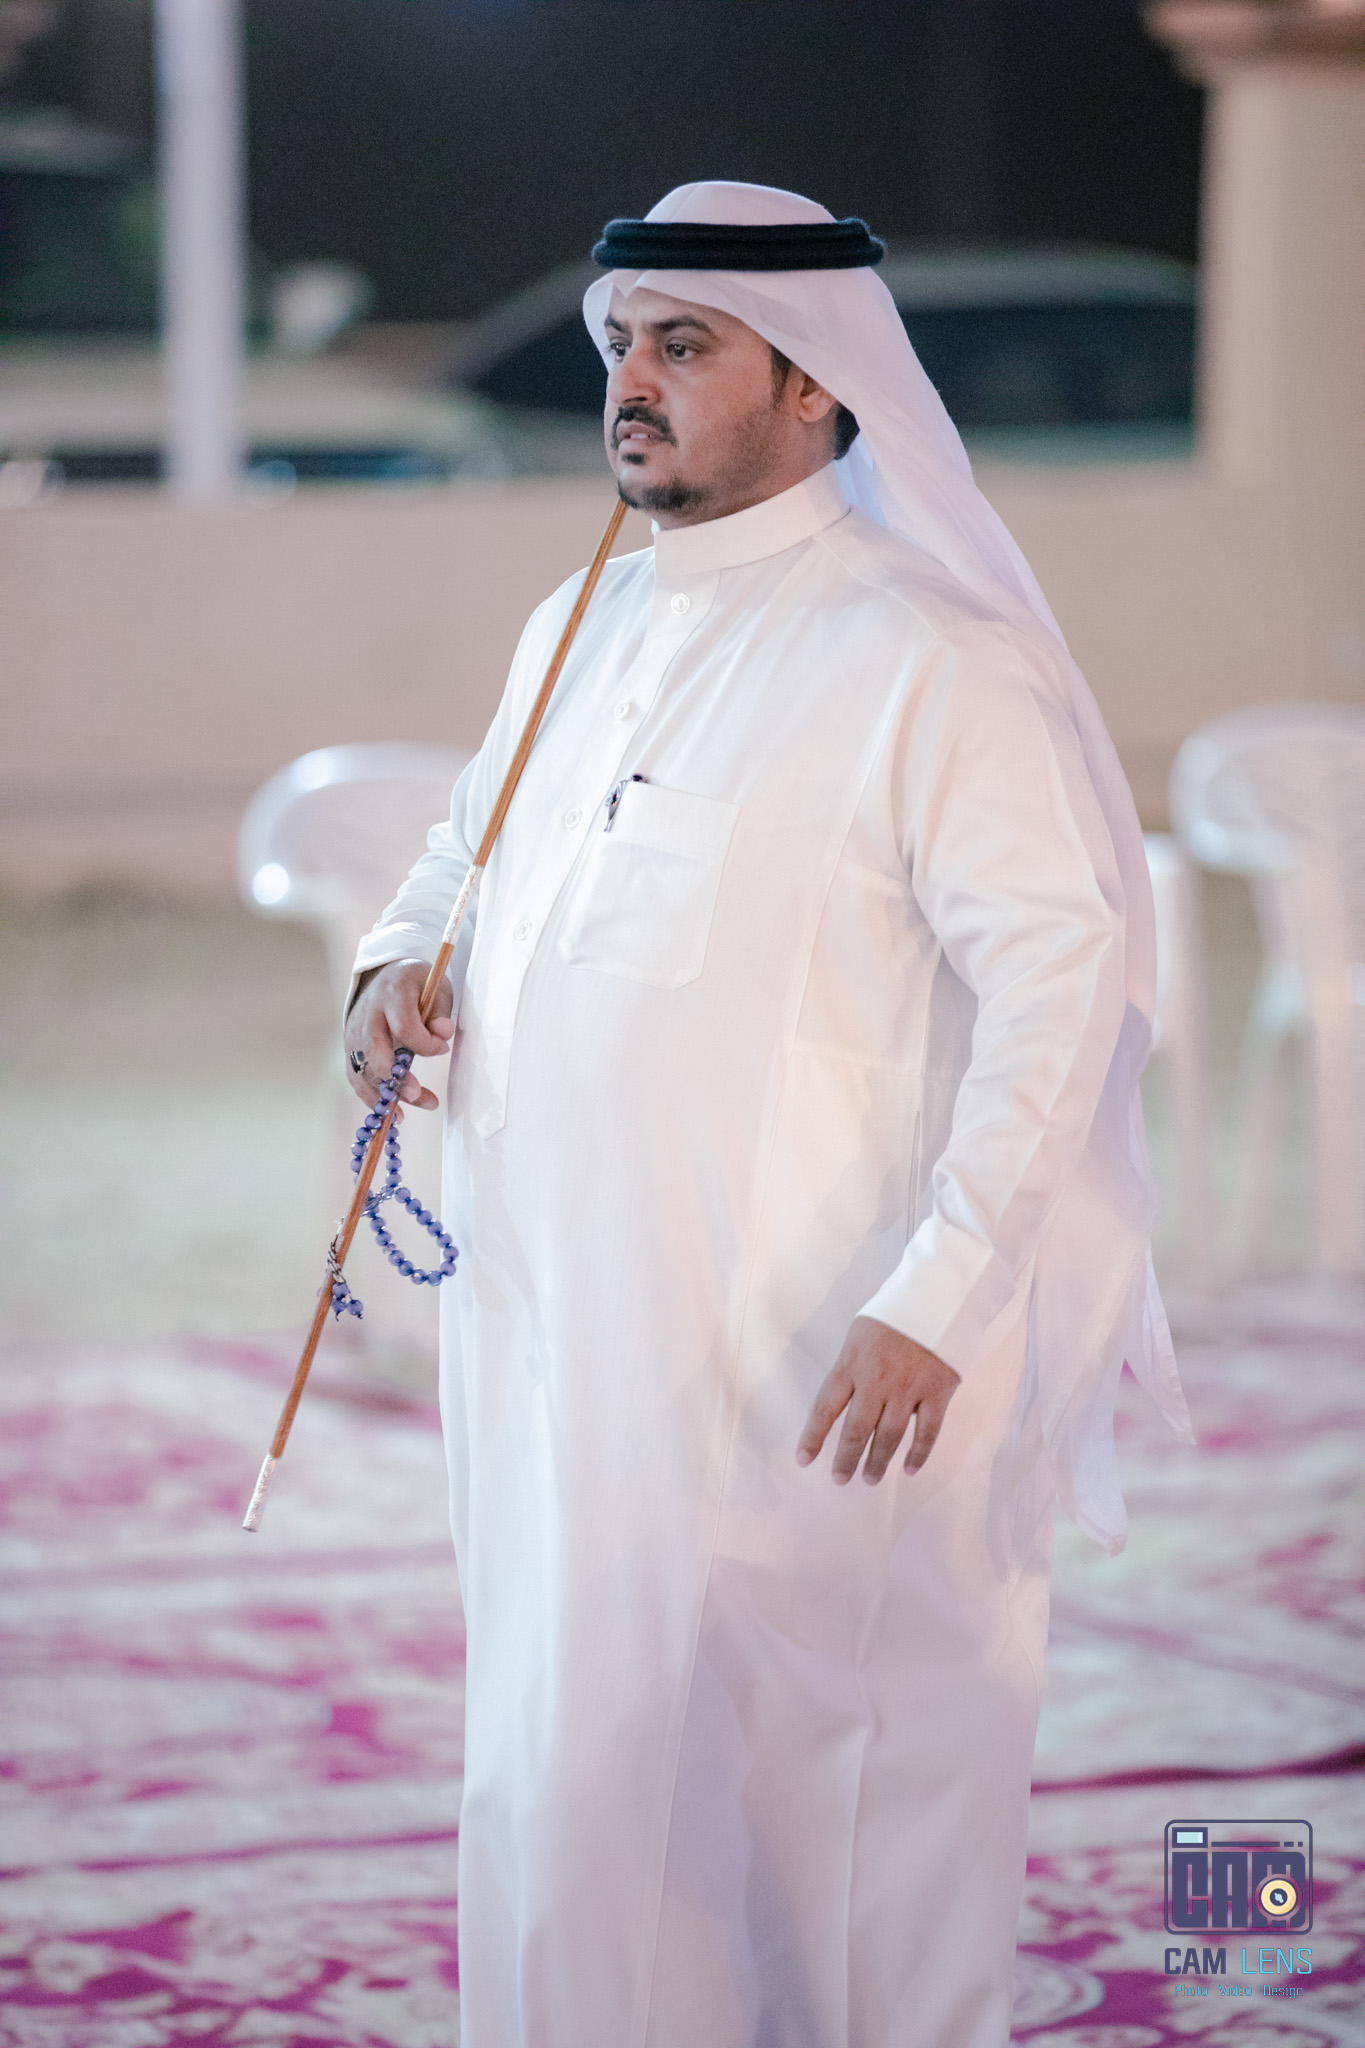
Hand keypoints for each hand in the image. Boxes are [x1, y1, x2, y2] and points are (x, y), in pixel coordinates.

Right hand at [344, 960, 454, 1113]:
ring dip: (383, 1095)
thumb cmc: (417, 987)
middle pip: (374, 1049)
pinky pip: (355, 1077)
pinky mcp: (350, 1049)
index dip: (424, 1044)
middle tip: (416, 1093)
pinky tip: (392, 1114)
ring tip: (404, 1115)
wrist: (386, 978)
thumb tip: (442, 1034)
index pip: (404, 1026)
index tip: (442, 1049)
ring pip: (362, 1069)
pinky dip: (371, 1098)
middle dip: (394, 1077)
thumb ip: (440, 1013)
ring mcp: (354, 1032)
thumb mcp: (436, 990)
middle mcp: (367, 1014)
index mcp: (391, 994)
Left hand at [797, 1316, 960, 1484]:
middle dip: (845, 1459)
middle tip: (839, 1479)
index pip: (825, 1408)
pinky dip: (918, 1454)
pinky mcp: (937, 1393)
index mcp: (851, 1364)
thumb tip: (844, 1403)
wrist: (937, 1295)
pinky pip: (926, 1432)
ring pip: (889, 1437)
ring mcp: (908, 1389)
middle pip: (856, 1430)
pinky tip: (909, 1469)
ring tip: (869, 1479)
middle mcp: (876, 1381)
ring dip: (877, 1462)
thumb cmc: (892, 1313)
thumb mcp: (858, 1335)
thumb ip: (850, 1369)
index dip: (812, 1437)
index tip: (803, 1460)